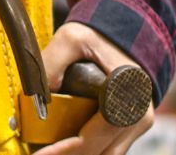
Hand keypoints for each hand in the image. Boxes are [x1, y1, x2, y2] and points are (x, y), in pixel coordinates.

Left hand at [36, 23, 154, 154]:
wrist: (124, 33)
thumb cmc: (98, 35)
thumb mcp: (71, 38)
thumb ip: (50, 62)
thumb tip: (38, 95)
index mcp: (127, 95)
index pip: (94, 135)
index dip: (66, 149)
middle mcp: (138, 115)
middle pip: (99, 151)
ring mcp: (138, 124)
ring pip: (106, 154)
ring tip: (46, 152)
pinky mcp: (131, 127)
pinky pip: (108, 148)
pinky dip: (85, 151)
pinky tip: (59, 149)